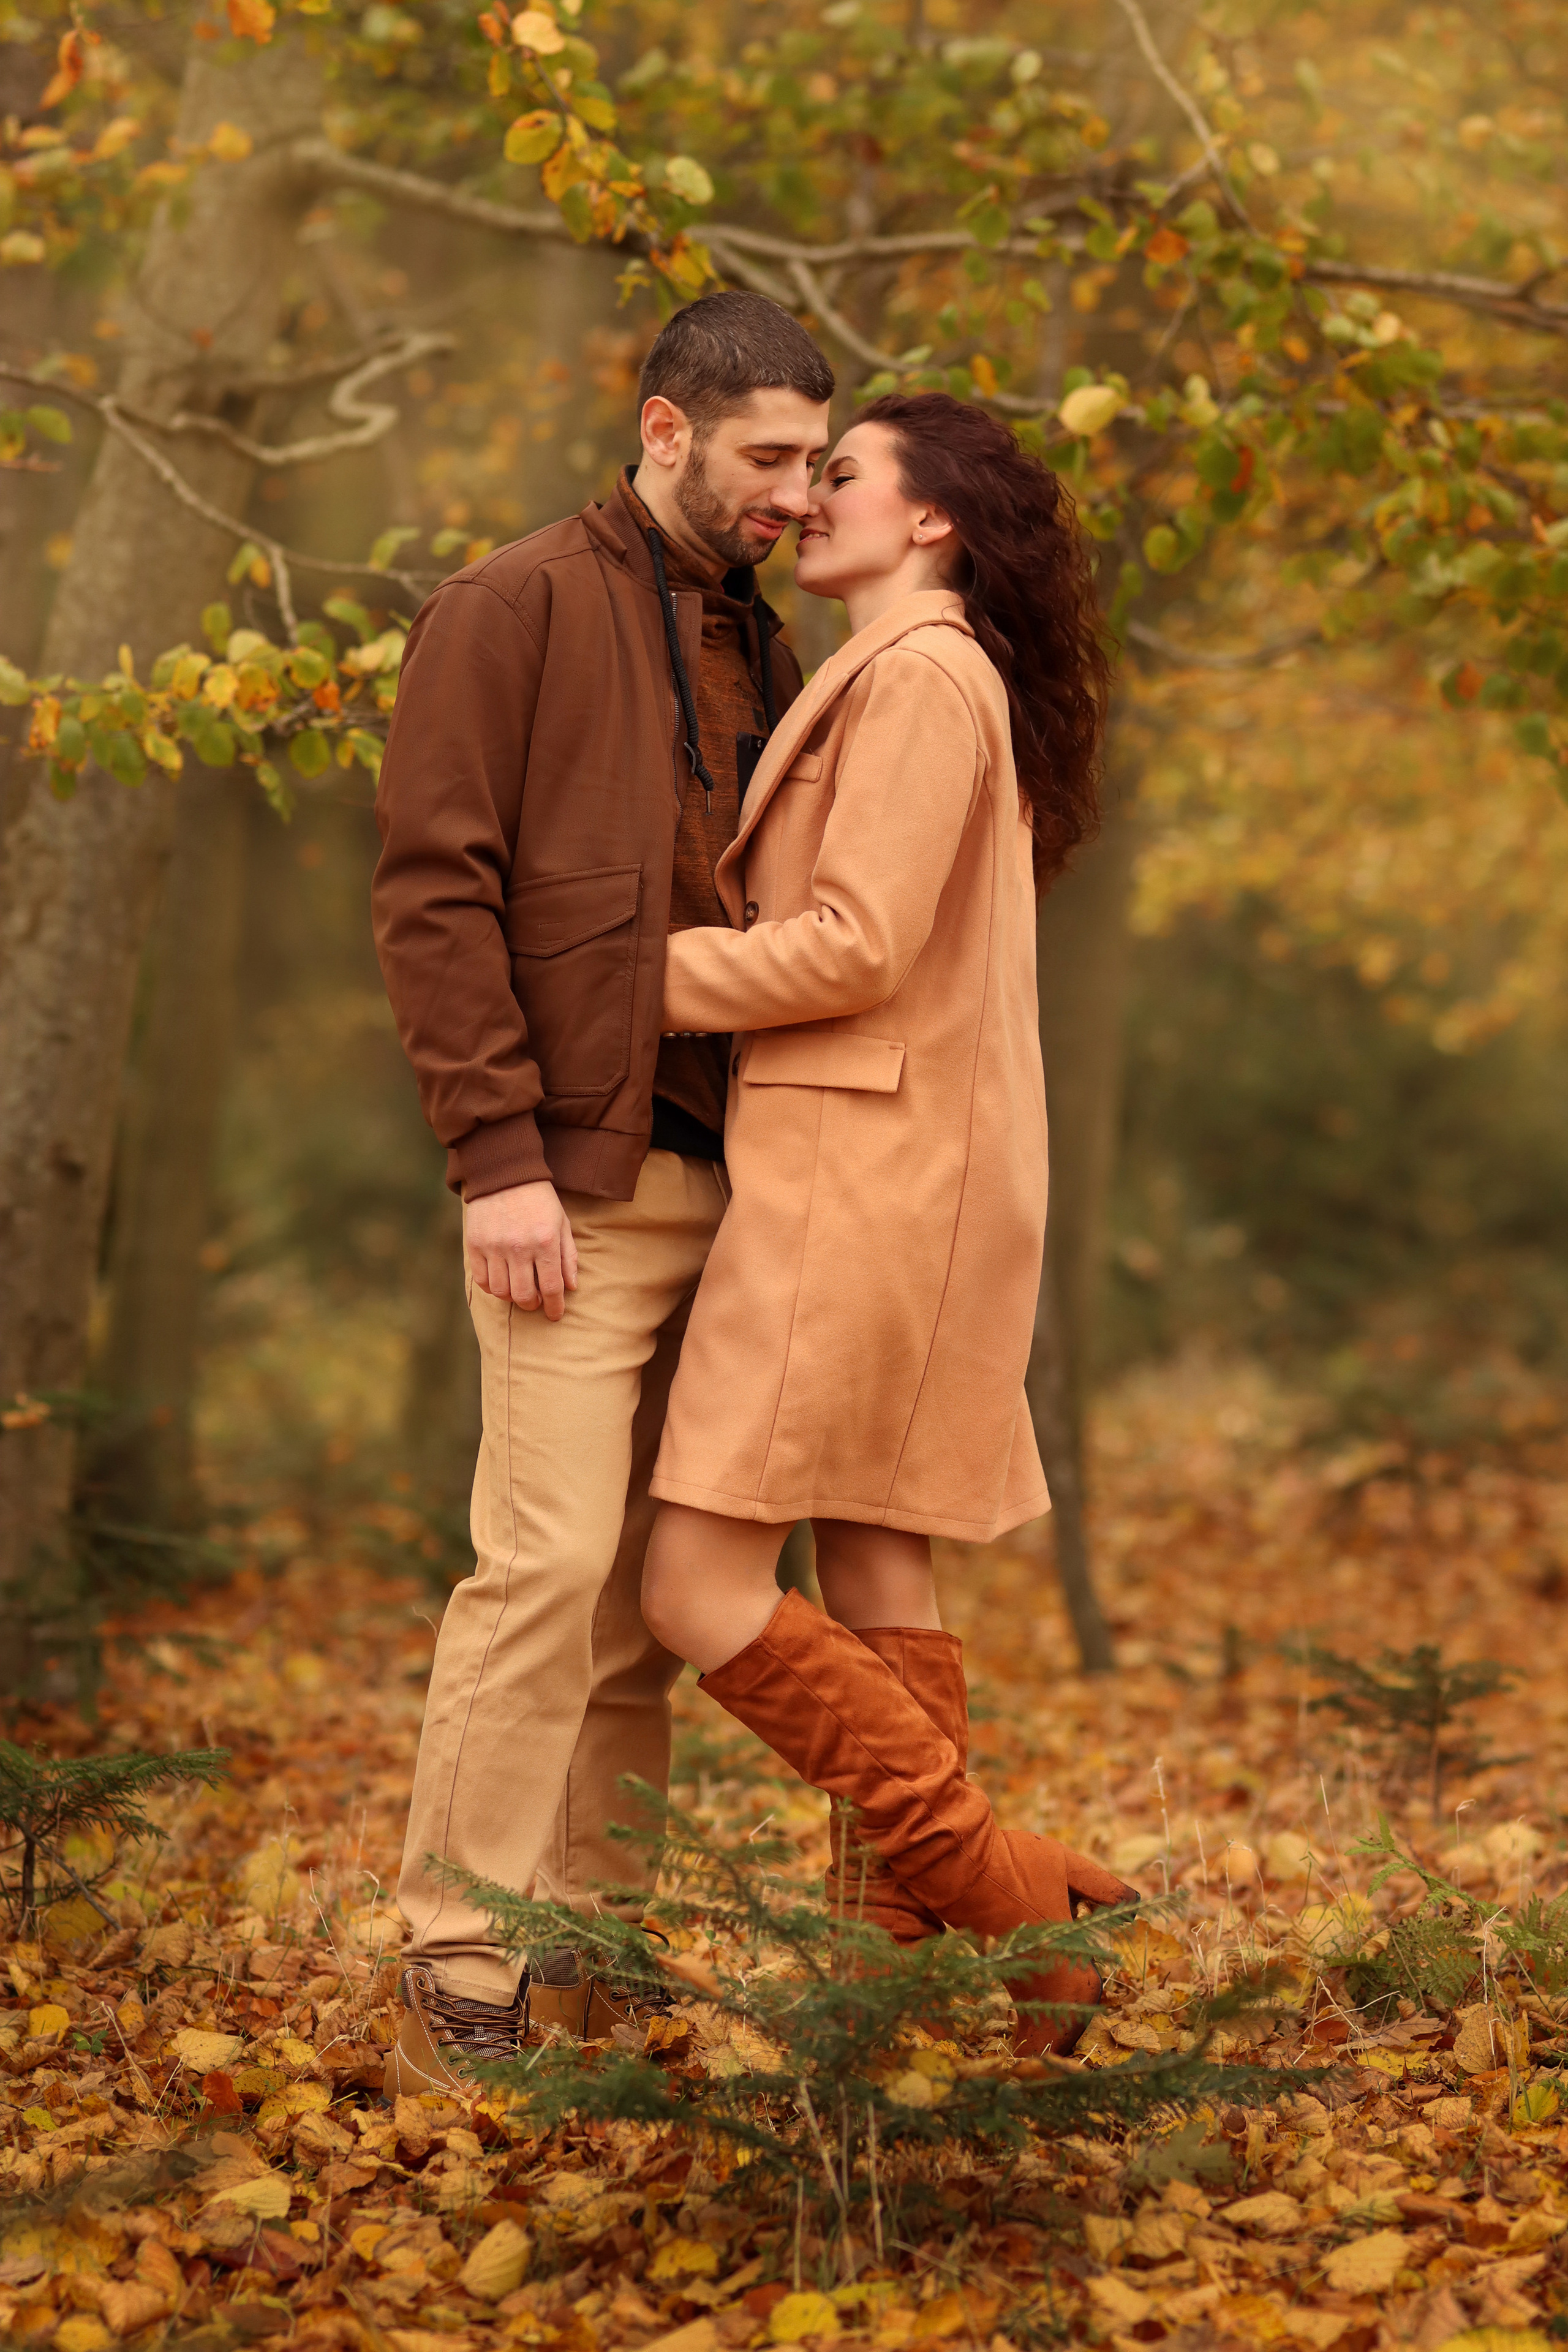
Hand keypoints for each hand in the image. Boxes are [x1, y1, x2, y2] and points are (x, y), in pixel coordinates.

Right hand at [465, 1180, 578, 1318]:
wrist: (505, 1173)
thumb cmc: (539, 1199)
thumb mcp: (562, 1223)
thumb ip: (568, 1256)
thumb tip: (570, 1287)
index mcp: (545, 1242)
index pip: (551, 1288)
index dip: (555, 1307)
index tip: (555, 1314)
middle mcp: (519, 1247)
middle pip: (524, 1296)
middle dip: (532, 1305)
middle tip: (535, 1301)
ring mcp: (494, 1246)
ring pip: (501, 1292)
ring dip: (512, 1297)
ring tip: (518, 1289)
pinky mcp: (475, 1244)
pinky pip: (482, 1280)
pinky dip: (492, 1287)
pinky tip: (501, 1281)